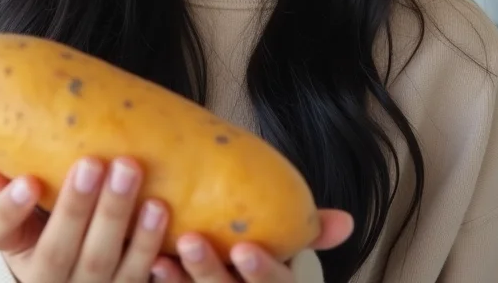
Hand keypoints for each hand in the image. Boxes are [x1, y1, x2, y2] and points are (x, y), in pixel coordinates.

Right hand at [0, 157, 169, 282]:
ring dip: (121, 221)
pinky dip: (150, 247)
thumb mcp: (22, 219)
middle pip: (57, 251)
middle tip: (93, 163)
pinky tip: (161, 212)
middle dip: (76, 208)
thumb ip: (8, 189)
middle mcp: (47, 282)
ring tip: (134, 177)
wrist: (70, 281)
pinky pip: (137, 277)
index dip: (9, 209)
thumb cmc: (48, 234)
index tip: (27, 181)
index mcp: (15, 252)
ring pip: (103, 265)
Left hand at [148, 210, 353, 282]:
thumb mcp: (292, 256)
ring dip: (179, 281)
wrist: (244, 281)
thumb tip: (347, 220)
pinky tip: (151, 266)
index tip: (242, 249)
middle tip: (190, 240)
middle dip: (208, 272)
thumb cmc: (266, 265)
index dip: (262, 272)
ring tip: (160, 255)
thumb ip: (312, 234)